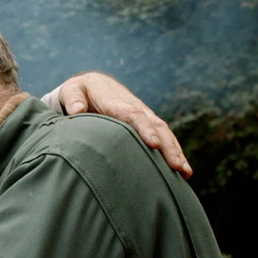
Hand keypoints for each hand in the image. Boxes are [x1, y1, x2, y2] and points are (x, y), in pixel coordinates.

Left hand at [59, 72, 192, 178]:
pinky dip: (175, 152)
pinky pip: (164, 137)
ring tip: (185, 173)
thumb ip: (73, 99)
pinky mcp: (148, 124)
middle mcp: (136, 108)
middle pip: (156, 126)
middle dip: (168, 146)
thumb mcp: (72, 91)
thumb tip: (76, 110)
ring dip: (176, 152)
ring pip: (165, 133)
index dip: (144, 129)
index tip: (153, 144)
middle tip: (176, 167)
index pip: (133, 115)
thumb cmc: (80, 91)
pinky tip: (183, 172)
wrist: (95, 84)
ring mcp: (145, 116)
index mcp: (116, 102)